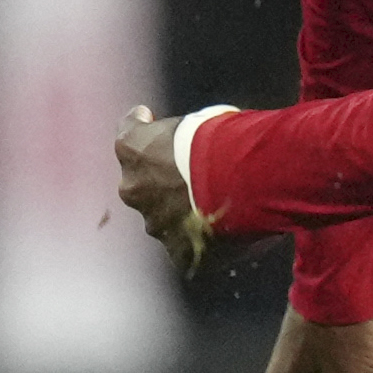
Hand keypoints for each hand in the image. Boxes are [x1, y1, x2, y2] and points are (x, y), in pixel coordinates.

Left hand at [113, 106, 220, 277]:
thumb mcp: (200, 120)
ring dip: (181, 213)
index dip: (144, 130)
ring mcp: (154, 223)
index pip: (129, 135)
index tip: (149, 121)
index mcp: (132, 148)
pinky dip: (202, 241)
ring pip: (163, 220)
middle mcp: (133, 188)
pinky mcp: (179, 252)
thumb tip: (201, 137)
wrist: (243, 179)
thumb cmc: (222, 139)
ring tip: (213, 207)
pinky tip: (225, 232)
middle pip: (141, 186)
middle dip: (159, 181)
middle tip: (188, 175)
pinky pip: (188, 248)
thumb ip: (185, 133)